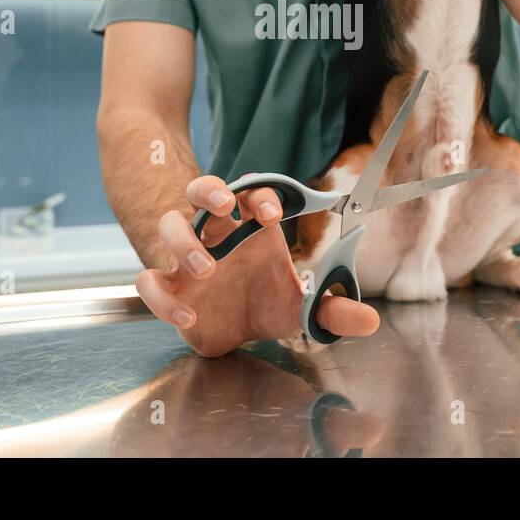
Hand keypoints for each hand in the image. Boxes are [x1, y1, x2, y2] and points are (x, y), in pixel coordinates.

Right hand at [135, 174, 380, 356]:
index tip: (274, 214)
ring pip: (170, 225)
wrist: (225, 328)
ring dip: (184, 241)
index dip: (260, 196)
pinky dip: (162, 296)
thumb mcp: (299, 310)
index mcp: (251, 230)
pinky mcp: (166, 286)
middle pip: (202, 191)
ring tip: (205, 267)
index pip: (252, 195)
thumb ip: (331, 313)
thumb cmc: (261, 304)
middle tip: (225, 207)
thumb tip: (370, 321)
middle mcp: (216, 235)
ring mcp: (186, 258)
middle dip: (210, 192)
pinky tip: (189, 314)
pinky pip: (149, 280)